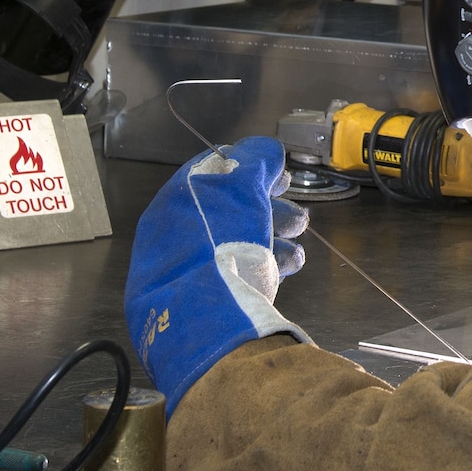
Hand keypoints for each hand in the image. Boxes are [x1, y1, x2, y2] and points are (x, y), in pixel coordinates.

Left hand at [125, 137, 311, 413]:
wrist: (203, 320)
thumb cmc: (220, 243)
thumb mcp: (240, 187)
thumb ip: (255, 160)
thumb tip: (265, 150)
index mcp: (173, 203)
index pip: (211, 173)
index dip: (251, 166)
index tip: (281, 175)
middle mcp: (174, 236)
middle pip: (229, 210)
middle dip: (269, 208)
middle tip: (297, 216)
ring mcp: (187, 272)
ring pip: (238, 243)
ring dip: (273, 240)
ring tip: (296, 249)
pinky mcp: (205, 302)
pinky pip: (239, 274)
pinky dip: (265, 267)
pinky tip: (284, 271)